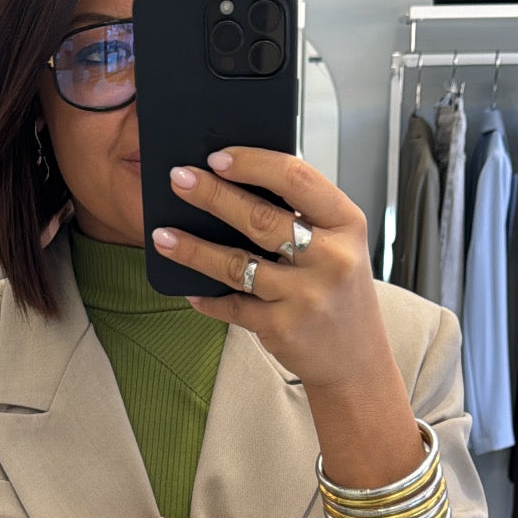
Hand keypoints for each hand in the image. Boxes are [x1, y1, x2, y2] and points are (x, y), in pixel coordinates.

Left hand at [152, 148, 402, 408]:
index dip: (252, 164)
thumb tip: (237, 183)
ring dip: (193, 249)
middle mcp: (330, 258)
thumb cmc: (341, 293)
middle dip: (212, 195)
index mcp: (346, 224)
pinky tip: (188, 289)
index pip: (296, 179)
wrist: (356, 360)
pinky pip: (233, 306)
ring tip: (162, 235)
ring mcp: (305, 296)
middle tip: (178, 179)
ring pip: (237, 264)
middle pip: (260, 218)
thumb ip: (304, 215)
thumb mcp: (339, 245)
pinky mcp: (282, 327)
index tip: (217, 157)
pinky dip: (208, 298)